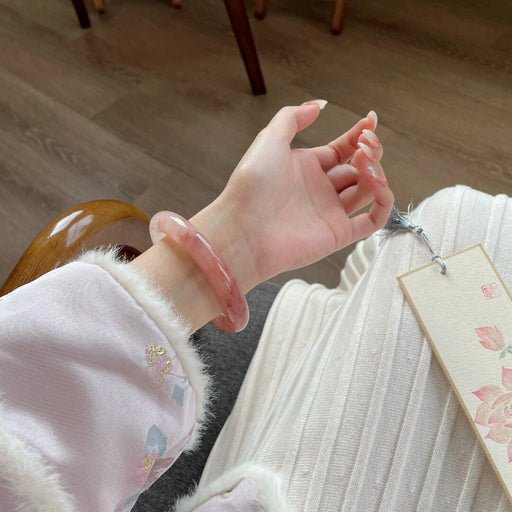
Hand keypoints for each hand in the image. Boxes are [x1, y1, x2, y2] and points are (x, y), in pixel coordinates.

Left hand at [198, 101, 393, 289]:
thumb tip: (318, 104)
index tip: (370, 119)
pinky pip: (372, 221)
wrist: (244, 229)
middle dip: (369, 152)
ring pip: (368, 191)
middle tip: (365, 145)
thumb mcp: (269, 139)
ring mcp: (330, 212)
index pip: (342, 148)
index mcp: (306, 167)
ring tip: (367, 163)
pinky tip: (380, 186)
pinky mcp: (338, 234)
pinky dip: (385, 204)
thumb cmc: (251, 185)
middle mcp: (320, 189)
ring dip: (377, 173)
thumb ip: (292, 117)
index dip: (359, 134)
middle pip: (358, 168)